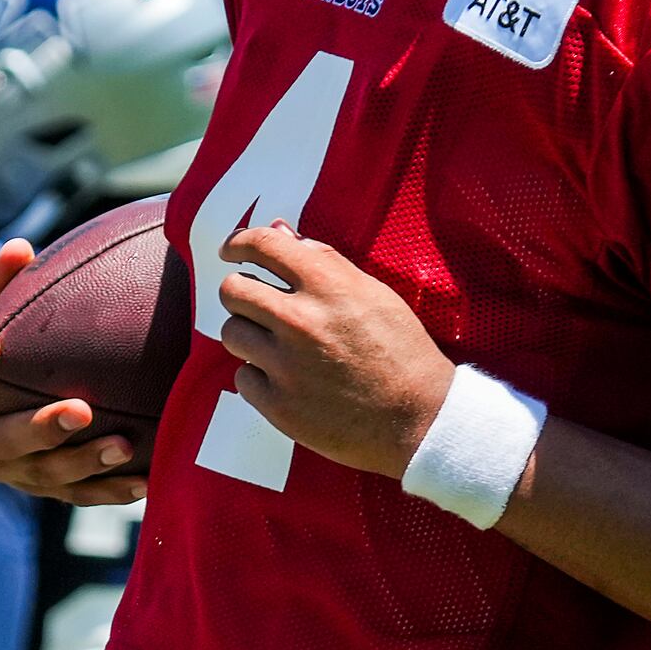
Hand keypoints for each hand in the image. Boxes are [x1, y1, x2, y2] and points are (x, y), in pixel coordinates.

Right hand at [0, 241, 147, 505]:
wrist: (18, 404)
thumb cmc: (9, 351)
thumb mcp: (0, 317)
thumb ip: (4, 284)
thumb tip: (19, 246)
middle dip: (38, 429)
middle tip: (80, 410)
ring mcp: (10, 471)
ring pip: (43, 475)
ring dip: (84, 462)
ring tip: (123, 446)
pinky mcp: (45, 490)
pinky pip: (79, 496)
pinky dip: (111, 490)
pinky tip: (145, 480)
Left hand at [216, 222, 454, 479]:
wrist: (419, 418)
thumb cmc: (401, 351)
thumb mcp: (373, 294)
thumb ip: (323, 261)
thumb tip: (280, 230)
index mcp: (327, 286)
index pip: (262, 244)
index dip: (239, 242)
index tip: (233, 250)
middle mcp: (300, 321)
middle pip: (233, 290)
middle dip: (242, 292)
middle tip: (258, 305)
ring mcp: (286, 365)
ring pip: (232, 333)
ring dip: (250, 336)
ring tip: (280, 348)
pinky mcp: (278, 405)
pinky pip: (243, 377)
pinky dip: (260, 378)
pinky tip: (290, 381)